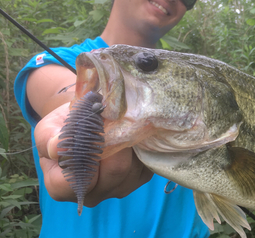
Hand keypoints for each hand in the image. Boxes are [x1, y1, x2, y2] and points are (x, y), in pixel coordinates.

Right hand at [34, 102, 153, 206]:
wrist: (86, 122)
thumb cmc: (64, 127)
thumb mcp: (49, 129)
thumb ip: (49, 139)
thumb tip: (56, 147)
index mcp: (62, 188)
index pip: (78, 180)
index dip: (87, 153)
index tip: (92, 127)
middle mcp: (92, 195)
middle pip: (115, 171)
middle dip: (116, 141)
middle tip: (113, 119)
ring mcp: (120, 189)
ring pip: (134, 166)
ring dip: (130, 141)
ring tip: (121, 124)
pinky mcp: (141, 178)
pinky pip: (146, 162)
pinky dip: (140, 144)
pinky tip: (131, 133)